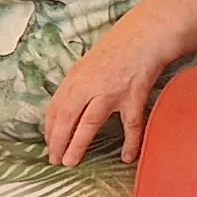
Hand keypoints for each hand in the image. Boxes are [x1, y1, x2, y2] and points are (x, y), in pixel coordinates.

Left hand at [39, 2, 187, 166]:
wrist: (147, 33)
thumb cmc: (120, 47)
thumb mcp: (89, 62)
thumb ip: (78, 83)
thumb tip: (70, 106)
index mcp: (76, 76)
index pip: (55, 107)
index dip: (50, 128)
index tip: (49, 144)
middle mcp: (89, 84)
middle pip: (66, 117)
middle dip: (57, 141)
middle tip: (54, 160)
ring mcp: (111, 91)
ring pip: (89, 123)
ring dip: (77, 144)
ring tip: (71, 162)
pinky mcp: (133, 95)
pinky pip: (130, 125)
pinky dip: (129, 143)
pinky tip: (126, 157)